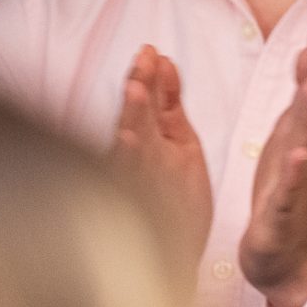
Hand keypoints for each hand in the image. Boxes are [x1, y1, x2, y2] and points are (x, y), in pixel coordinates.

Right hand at [111, 45, 212, 257]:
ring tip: (136, 88)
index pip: (148, 101)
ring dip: (132, 116)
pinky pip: (130, 182)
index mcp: (153, 140)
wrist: (174, 255)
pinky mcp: (139, 206)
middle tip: (143, 60)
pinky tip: (129, 140)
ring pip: (129, 145)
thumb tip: (165, 61)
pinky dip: (128, 159)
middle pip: (134, 117)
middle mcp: (139, 159)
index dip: (150, 76)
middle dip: (139, 89)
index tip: (154, 51)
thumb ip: (169, 103)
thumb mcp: (178, 141)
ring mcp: (138, 183)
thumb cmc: (172, 195)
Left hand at [239, 26, 306, 306]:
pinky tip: (301, 155)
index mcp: (301, 137)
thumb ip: (303, 99)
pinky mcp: (282, 214)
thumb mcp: (291, 139)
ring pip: (306, 145)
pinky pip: (290, 192)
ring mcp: (296, 185)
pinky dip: (296, 173)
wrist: (293, 259)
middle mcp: (305, 156)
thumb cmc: (287, 195)